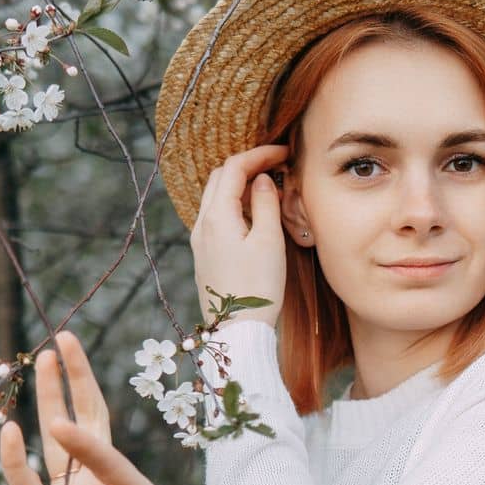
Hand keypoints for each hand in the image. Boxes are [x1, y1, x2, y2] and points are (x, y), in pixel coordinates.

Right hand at [0, 330, 179, 484]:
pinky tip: (7, 429)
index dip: (85, 442)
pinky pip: (24, 484)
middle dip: (76, 382)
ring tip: (40, 360)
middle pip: (86, 422)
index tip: (62, 425)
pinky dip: (14, 461)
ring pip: (53, 442)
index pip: (105, 454)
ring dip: (48, 402)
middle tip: (64, 339)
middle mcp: (98, 483)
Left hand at [191, 144, 289, 327]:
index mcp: (217, 215)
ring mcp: (200, 240)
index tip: (284, 153)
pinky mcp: (204, 254)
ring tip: (268, 186)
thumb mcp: (269, 242)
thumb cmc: (258, 289)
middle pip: (220, 177)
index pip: (234, 168)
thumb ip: (266, 204)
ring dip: (239, 184)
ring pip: (215, 196)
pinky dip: (234, 203)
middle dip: (247, 165)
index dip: (259, 154)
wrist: (238, 331)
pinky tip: (253, 213)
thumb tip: (263, 181)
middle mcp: (202, 223)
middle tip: (276, 165)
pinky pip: (216, 216)